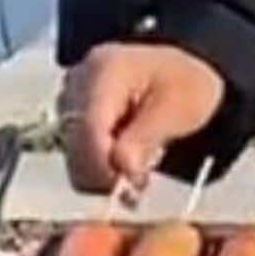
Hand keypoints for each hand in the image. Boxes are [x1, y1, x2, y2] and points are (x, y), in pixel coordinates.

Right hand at [58, 41, 225, 194]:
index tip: (132, 186)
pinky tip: (124, 166)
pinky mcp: (71, 120)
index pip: (89, 127)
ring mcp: (70, 102)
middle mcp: (78, 83)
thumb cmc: (184, 85)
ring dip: (103, 176)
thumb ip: (147, 138)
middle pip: (75, 145)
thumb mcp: (178, 108)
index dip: (105, 165)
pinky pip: (76, 158)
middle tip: (141, 183)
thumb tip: (123, 171)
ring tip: (137, 173)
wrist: (180, 75)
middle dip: (106, 174)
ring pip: (73, 157)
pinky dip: (99, 172)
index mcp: (105, 70)